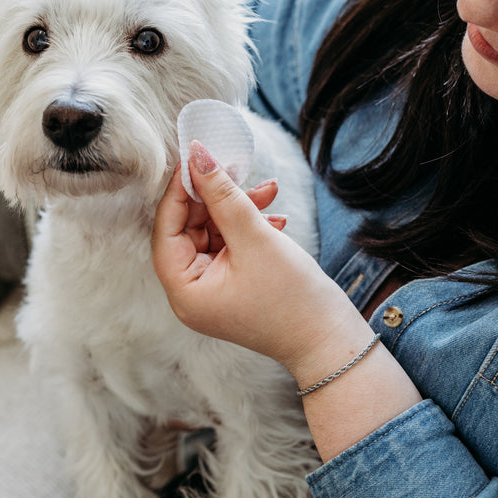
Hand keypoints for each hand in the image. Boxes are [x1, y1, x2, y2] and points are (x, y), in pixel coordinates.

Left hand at [152, 142, 421, 461]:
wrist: (330, 341)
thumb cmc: (292, 299)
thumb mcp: (254, 237)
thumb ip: (222, 195)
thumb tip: (197, 156)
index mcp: (183, 291)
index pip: (166, 229)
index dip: (180, 192)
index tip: (196, 157)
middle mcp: (190, 294)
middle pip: (188, 230)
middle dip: (215, 198)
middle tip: (234, 168)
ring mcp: (212, 292)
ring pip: (213, 235)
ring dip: (238, 209)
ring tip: (268, 190)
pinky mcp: (233, 287)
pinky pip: (230, 247)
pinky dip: (248, 228)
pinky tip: (275, 216)